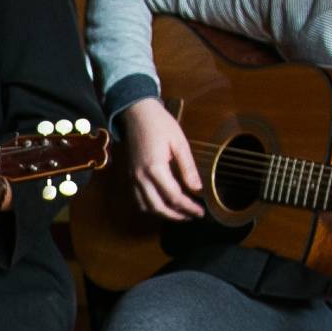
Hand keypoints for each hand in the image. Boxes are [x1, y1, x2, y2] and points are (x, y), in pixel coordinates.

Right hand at [121, 98, 202, 218]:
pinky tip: (163, 205)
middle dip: (177, 216)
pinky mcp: (129, 177)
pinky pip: (138, 200)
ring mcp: (133, 178)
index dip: (189, 207)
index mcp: (155, 168)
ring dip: (163, 214)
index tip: (201, 212)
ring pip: (146, 207)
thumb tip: (198, 189)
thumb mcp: (180, 142)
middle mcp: (140, 177)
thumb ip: (188, 168)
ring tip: (180, 214)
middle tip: (192, 216)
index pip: (174, 196)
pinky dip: (151, 207)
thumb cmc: (160, 124)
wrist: (136, 113)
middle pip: (158, 207)